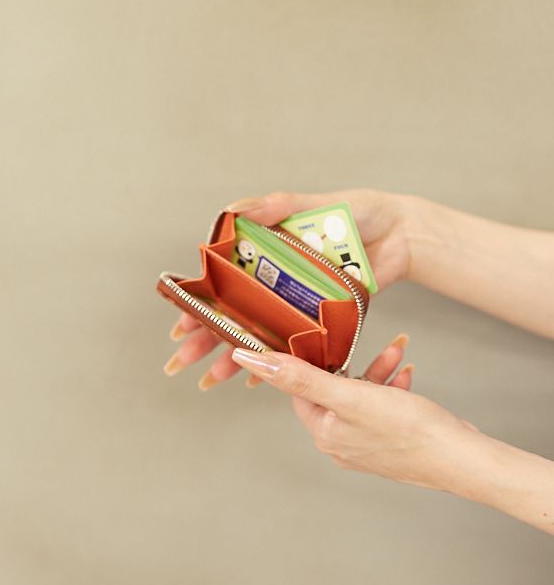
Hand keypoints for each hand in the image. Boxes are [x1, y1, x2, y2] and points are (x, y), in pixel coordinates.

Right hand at [164, 188, 421, 387]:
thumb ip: (279, 205)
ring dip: (233, 356)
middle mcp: (278, 276)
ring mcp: (298, 298)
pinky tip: (254, 379)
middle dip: (206, 337)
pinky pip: (293, 343)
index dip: (200, 300)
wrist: (403, 234)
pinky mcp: (322, 315)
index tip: (181, 322)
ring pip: (258, 332)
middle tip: (182, 361)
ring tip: (211, 380)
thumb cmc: (360, 212)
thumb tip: (237, 209)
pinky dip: (275, 360)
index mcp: (268, 249)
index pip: (223, 278)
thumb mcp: (318, 204)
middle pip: (234, 311)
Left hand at [229, 345, 481, 492]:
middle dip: (353, 364)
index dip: (312, 362)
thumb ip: (302, 378)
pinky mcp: (391, 443)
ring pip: (362, 396)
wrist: (461, 457)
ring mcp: (367, 445)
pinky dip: (392, 386)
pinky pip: (383, 407)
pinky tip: (407, 373)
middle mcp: (342, 443)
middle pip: (334, 391)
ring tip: (396, 352)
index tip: (323, 339)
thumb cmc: (408, 429)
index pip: (301, 391)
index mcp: (326, 433)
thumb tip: (254, 362)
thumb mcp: (351, 395)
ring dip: (377, 371)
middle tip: (369, 343)